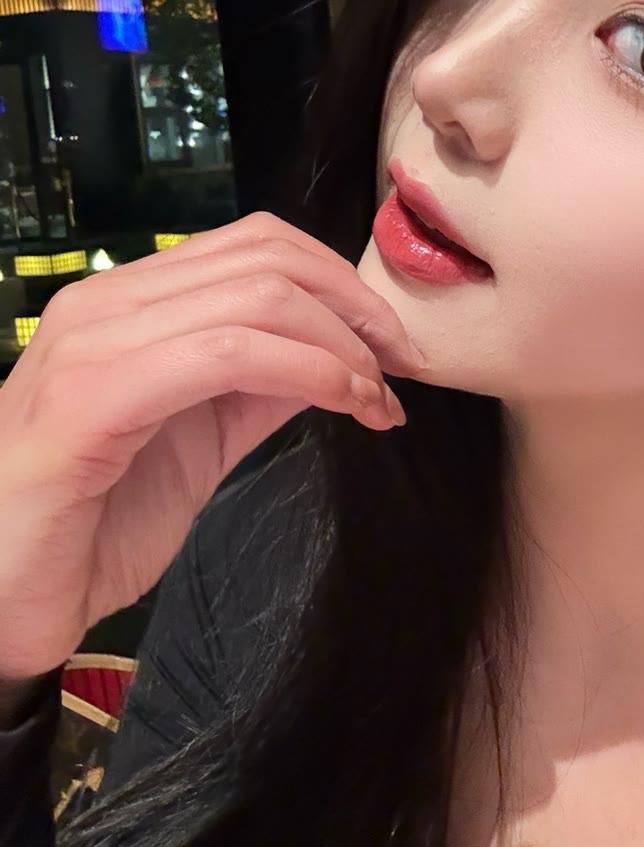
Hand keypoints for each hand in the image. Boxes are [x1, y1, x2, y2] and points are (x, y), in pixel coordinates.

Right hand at [0, 211, 424, 684]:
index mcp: (128, 303)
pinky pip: (224, 355)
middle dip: (355, 308)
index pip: (254, 244)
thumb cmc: (92, 525)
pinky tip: (344, 406)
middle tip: (401, 366)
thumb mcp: (201, 440)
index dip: (340, 282)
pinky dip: (306, 372)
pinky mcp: (88, 399)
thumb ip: (260, 387)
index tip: (391, 344)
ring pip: (255, 298)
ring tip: (377, 398)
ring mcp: (91, 343)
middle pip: (265, 257)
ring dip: (341, 347)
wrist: (2, 602)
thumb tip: (339, 354)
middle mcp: (104, 303)